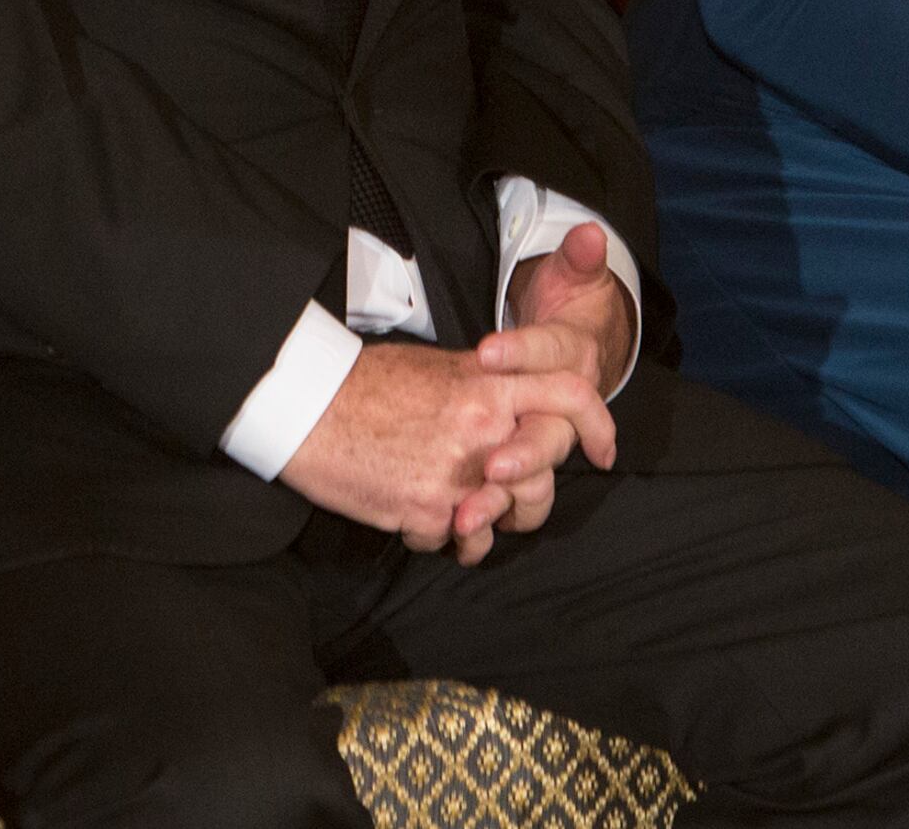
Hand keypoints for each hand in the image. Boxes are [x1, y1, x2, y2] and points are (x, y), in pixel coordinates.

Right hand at [280, 340, 615, 565]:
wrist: (307, 407)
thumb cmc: (364, 383)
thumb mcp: (435, 368)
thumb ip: (483, 389)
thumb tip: (509, 409)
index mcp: (488, 385)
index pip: (571, 396)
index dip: (597, 425)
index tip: (602, 452)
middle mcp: (483, 430)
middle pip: (544, 478)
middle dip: (531, 500)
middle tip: (509, 501)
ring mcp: (458, 477)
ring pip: (499, 519)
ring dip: (482, 523)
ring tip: (455, 515)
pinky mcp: (426, 512)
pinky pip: (449, 540)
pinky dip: (432, 532)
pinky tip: (407, 510)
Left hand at [455, 223, 636, 544]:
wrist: (577, 347)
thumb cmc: (572, 311)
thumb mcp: (575, 279)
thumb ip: (580, 260)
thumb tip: (590, 234)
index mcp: (575, 357)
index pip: (552, 353)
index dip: (522, 352)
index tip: (488, 352)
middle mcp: (563, 404)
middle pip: (550, 432)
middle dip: (524, 450)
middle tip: (495, 466)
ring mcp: (542, 436)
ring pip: (529, 478)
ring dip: (503, 498)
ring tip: (467, 517)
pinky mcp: (519, 461)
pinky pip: (513, 499)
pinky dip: (490, 519)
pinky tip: (460, 537)